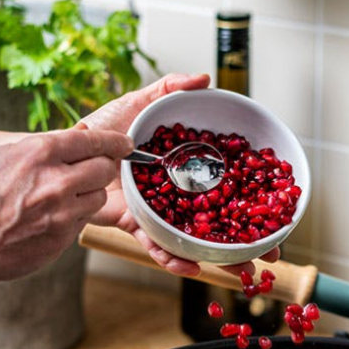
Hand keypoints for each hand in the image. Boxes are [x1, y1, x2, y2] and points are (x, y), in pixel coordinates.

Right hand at [0, 129, 132, 289]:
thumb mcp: (6, 158)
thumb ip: (44, 149)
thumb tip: (79, 137)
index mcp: (39, 153)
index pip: (93, 141)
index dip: (114, 142)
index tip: (125, 144)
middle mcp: (57, 180)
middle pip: (105, 169)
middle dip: (103, 169)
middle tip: (94, 171)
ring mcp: (64, 210)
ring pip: (99, 196)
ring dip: (89, 194)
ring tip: (65, 196)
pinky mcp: (66, 235)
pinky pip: (84, 219)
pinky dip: (75, 215)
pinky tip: (53, 215)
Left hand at [81, 73, 279, 277]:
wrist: (70, 152)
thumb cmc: (102, 128)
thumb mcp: (140, 103)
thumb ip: (169, 89)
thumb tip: (204, 78)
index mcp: (187, 170)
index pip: (228, 188)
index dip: (252, 202)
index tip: (278, 215)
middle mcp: (180, 196)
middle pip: (221, 222)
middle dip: (248, 243)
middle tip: (272, 255)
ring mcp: (162, 213)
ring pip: (198, 241)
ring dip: (222, 259)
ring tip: (243, 270)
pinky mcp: (140, 225)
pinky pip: (160, 247)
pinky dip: (175, 260)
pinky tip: (194, 267)